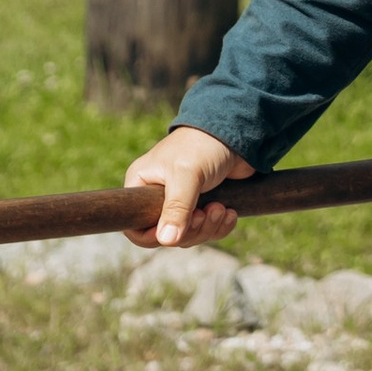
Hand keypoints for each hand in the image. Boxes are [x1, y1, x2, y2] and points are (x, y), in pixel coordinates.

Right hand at [123, 124, 252, 248]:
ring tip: (221, 208)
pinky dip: (219, 226)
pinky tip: (230, 212)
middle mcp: (157, 196)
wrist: (237, 130)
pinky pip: (207, 230)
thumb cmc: (203, 145)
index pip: (134, 226)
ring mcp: (181, 201)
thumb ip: (176, 208)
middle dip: (191, 230)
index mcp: (141, 184)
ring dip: (208, 227)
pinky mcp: (203, 204)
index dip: (153, 236)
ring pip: (188, 235)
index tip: (176, 231)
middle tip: (206, 212)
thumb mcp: (186, 175)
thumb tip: (166, 240)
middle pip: (166, 235)